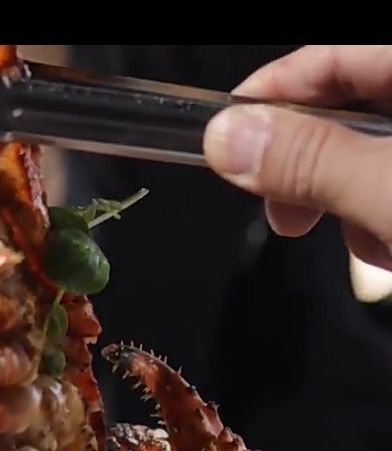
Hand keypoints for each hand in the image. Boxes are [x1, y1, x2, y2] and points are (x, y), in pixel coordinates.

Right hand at [202, 45, 391, 270]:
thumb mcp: (391, 194)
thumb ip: (311, 161)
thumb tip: (224, 138)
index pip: (335, 54)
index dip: (274, 90)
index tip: (226, 135)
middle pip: (344, 109)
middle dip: (308, 165)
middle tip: (284, 210)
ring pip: (363, 156)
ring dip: (345, 202)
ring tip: (369, 242)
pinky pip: (383, 187)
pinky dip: (373, 217)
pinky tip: (390, 247)